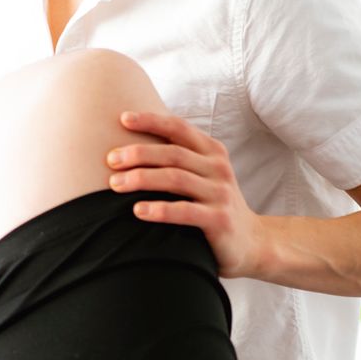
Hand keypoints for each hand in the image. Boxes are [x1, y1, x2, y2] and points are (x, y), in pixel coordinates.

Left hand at [108, 110, 268, 277]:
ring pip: (176, 179)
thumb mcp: (202, 175)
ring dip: (142, 179)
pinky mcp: (220, 220)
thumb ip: (178, 159)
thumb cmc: (213, 205)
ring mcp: (220, 193)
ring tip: (114, 185)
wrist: (251, 241)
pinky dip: (159, 209)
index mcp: (212, 151)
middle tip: (110, 160)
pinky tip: (137, 210)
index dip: (151, 120)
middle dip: (138, 154)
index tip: (122, 118)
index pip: (178, 128)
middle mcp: (218, 168)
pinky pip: (185, 211)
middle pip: (172, 153)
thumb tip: (128, 145)